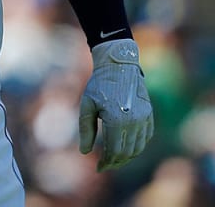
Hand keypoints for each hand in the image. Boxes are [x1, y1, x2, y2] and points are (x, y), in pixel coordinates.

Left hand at [78, 39, 153, 170]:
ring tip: (114, 159)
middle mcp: (134, 121)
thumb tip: (84, 152)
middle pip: (127, 153)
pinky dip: (138, 146)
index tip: (98, 169)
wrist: (119, 67)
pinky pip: (146, 137)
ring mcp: (144, 118)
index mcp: (116, 120)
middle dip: (115, 162)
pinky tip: (127, 148)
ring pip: (138, 147)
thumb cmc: (98, 85)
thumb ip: (85, 129)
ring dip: (127, 156)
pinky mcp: (150, 115)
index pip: (114, 151)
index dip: (106, 162)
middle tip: (105, 166)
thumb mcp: (87, 105)